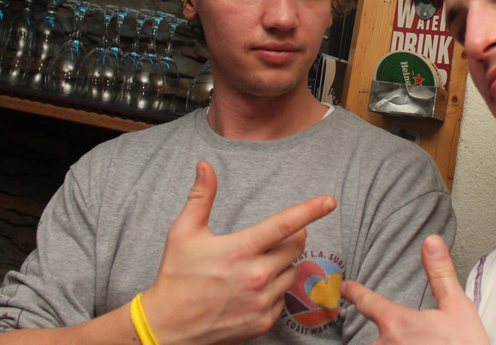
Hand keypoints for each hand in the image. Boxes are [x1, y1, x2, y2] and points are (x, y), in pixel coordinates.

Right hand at [143, 161, 335, 343]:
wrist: (166, 328)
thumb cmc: (175, 277)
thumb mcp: (182, 233)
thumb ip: (200, 197)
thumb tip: (205, 166)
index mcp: (240, 250)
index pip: (285, 225)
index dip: (311, 210)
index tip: (329, 201)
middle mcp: (256, 277)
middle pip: (296, 247)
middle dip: (290, 237)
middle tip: (269, 240)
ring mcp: (261, 302)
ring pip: (292, 272)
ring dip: (282, 265)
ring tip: (254, 267)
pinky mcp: (263, 322)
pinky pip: (284, 297)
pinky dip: (275, 290)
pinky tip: (251, 290)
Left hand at [341, 235, 488, 343]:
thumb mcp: (458, 307)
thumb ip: (440, 274)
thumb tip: (431, 241)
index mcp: (396, 322)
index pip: (367, 302)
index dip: (355, 292)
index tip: (345, 288)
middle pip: (381, 334)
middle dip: (398, 337)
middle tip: (425, 339)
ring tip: (424, 343)